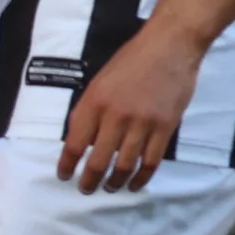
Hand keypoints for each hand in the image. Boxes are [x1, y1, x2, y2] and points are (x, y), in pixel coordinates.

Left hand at [59, 24, 204, 193]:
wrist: (170, 46)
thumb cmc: (132, 60)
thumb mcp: (100, 81)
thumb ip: (91, 110)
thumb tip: (83, 140)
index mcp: (94, 102)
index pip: (75, 143)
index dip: (67, 164)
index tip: (64, 176)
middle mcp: (116, 116)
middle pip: (99, 160)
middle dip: (90, 180)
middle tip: (87, 188)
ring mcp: (142, 123)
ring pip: (125, 165)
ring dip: (116, 182)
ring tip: (111, 188)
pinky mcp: (165, 127)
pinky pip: (151, 161)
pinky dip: (142, 177)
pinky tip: (136, 184)